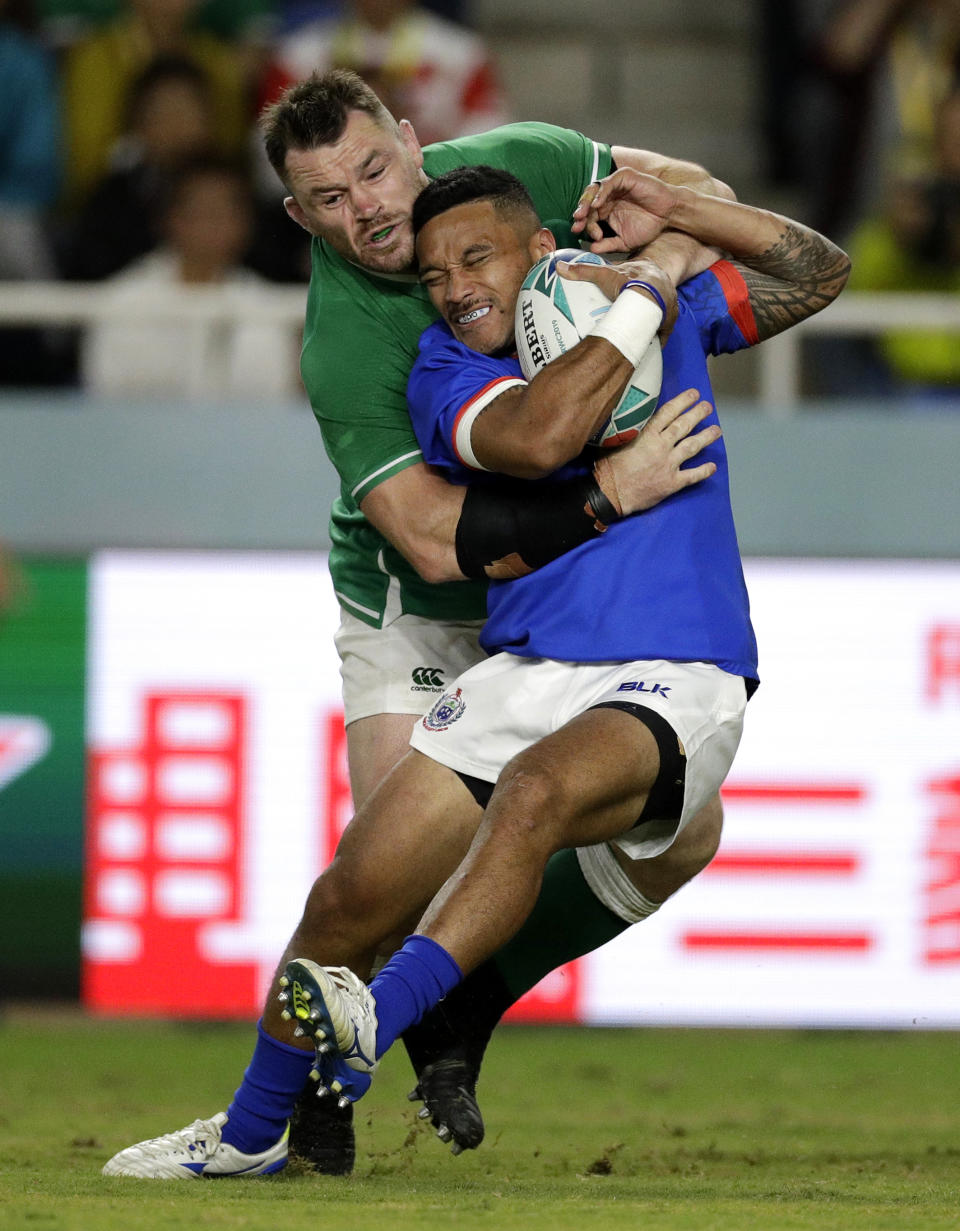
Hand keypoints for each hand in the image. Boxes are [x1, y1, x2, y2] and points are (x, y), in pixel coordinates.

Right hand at [557, 255, 677, 337]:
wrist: (649, 296)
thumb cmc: (627, 283)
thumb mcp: (603, 274)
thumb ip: (583, 271)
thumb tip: (559, 266)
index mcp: (648, 269)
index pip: (643, 274)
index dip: (637, 280)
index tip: (630, 289)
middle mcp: (662, 284)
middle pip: (655, 293)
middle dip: (648, 302)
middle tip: (637, 314)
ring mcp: (669, 301)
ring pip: (662, 310)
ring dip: (654, 318)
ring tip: (643, 330)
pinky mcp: (671, 318)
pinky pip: (665, 328)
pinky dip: (659, 335)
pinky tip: (651, 343)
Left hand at [572, 168, 680, 253]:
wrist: (668, 215)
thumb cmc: (648, 226)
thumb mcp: (624, 242)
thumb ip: (608, 245)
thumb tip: (591, 249)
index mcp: (606, 211)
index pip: (589, 217)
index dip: (585, 226)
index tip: (582, 235)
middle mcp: (608, 198)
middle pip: (588, 203)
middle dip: (581, 214)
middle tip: (577, 224)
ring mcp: (615, 186)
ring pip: (594, 191)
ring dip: (586, 202)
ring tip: (582, 214)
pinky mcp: (624, 178)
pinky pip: (608, 183)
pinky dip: (601, 192)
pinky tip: (596, 204)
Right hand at [593, 388, 719, 515]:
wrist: (609, 494)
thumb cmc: (608, 468)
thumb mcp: (616, 440)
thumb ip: (630, 429)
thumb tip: (633, 418)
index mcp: (647, 434)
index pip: (669, 412)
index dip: (683, 401)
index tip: (694, 394)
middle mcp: (661, 446)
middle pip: (684, 426)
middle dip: (698, 414)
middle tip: (708, 407)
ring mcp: (668, 465)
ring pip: (692, 447)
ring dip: (706, 437)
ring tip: (717, 430)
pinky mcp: (671, 483)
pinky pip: (692, 475)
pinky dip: (704, 471)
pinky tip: (713, 467)